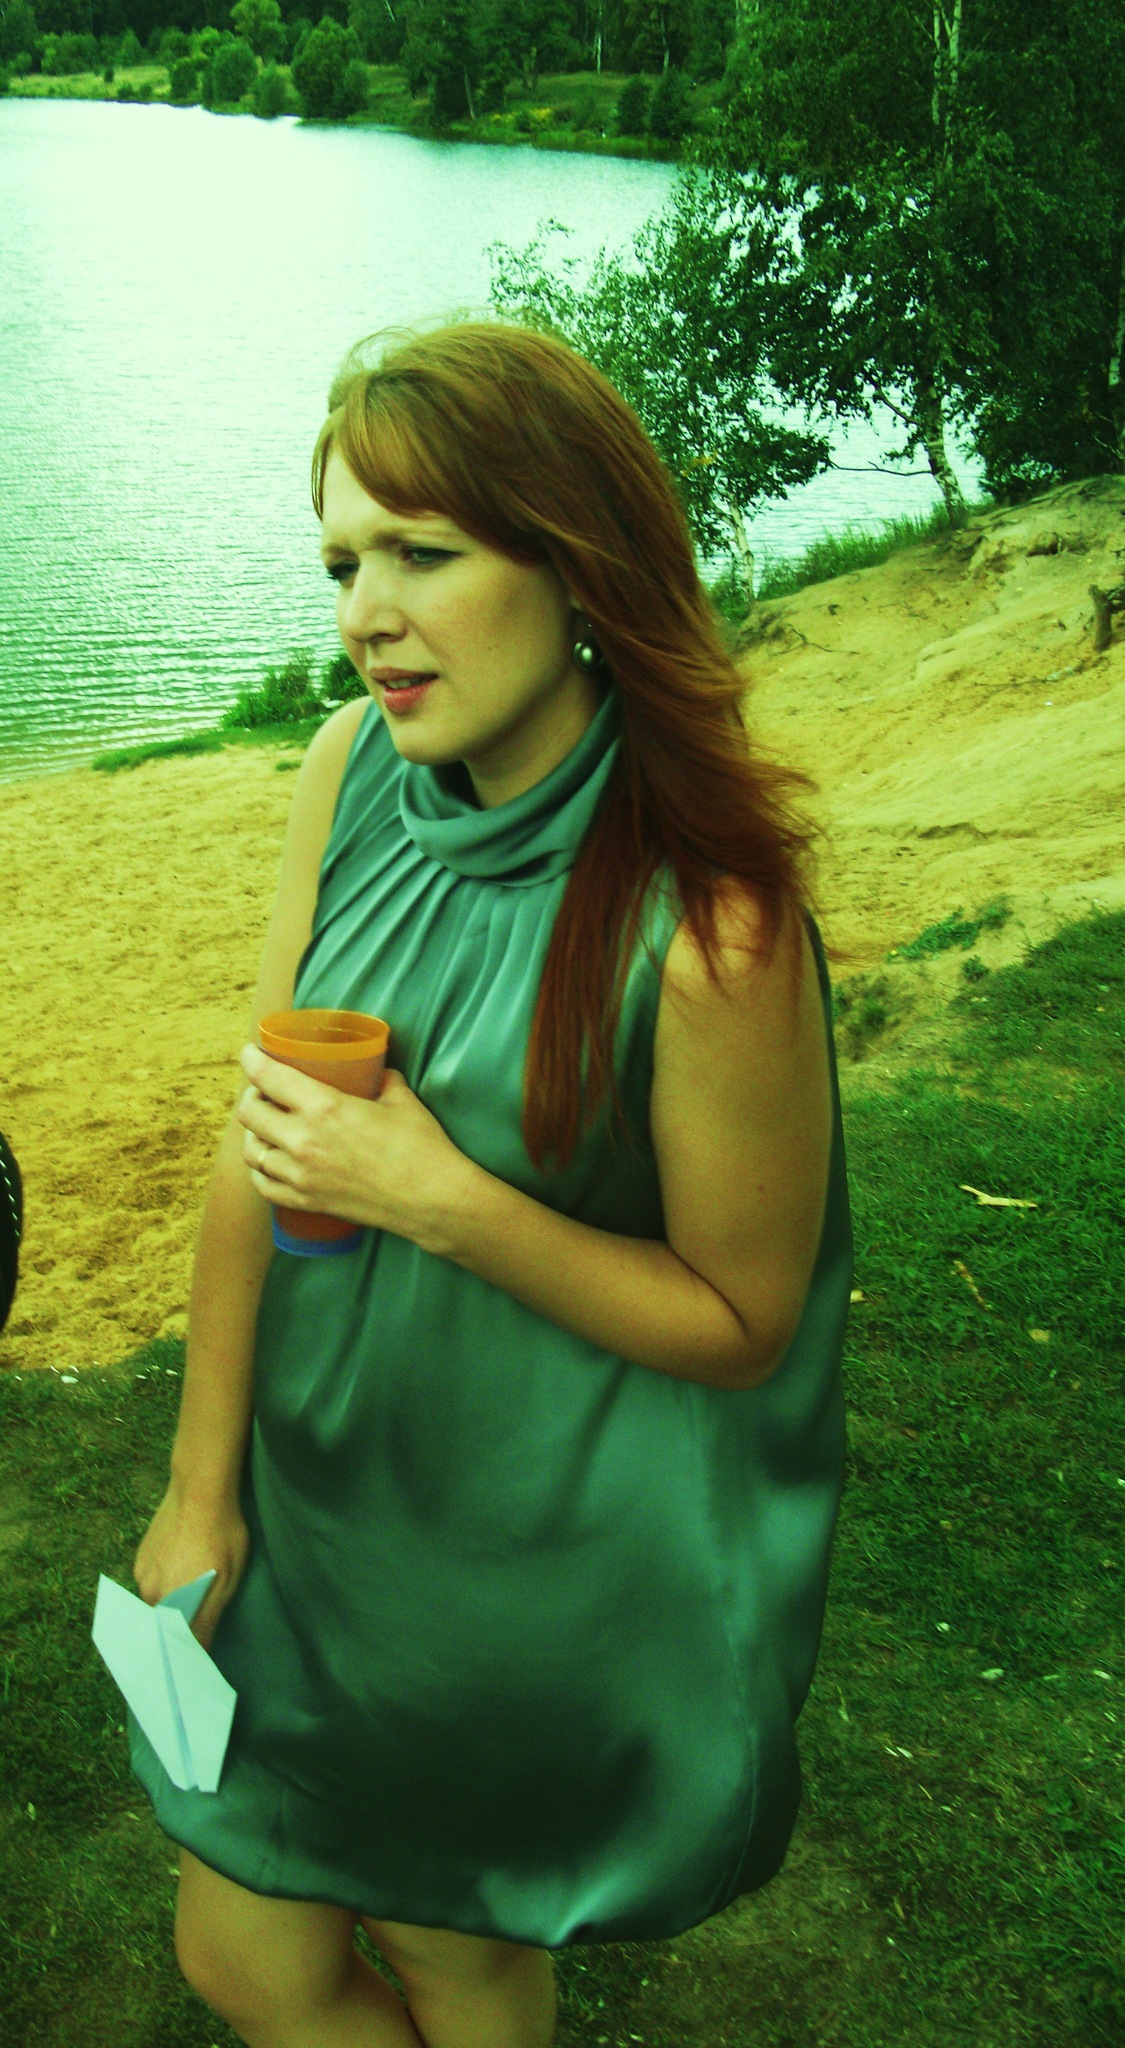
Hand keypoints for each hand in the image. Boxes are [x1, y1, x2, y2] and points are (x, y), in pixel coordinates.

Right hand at [133, 1475, 249, 1650]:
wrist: (200, 1488)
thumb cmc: (222, 1535)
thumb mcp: (226, 1581)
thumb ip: (207, 1621)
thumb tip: (197, 1654)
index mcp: (167, 1602)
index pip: (172, 1641)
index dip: (185, 1649)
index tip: (195, 1655)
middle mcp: (147, 1592)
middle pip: (162, 1622)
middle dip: (178, 1626)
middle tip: (202, 1614)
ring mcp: (141, 1571)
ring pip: (157, 1599)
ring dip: (173, 1600)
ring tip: (196, 1584)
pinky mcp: (141, 1555)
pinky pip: (152, 1579)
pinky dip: (166, 1580)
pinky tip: (185, 1565)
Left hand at [236, 1045, 477, 1251]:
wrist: (432, 1199)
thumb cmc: (421, 1146)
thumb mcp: (401, 1099)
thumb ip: (383, 1080)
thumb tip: (378, 1071)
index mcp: (324, 1107)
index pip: (268, 1077)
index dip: (251, 1060)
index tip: (248, 1053)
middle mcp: (303, 1141)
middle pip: (250, 1114)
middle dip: (251, 1097)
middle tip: (263, 1092)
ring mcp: (301, 1176)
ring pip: (252, 1151)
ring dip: (254, 1134)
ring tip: (266, 1127)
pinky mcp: (307, 1202)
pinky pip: (264, 1185)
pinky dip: (261, 1170)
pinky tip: (268, 1161)